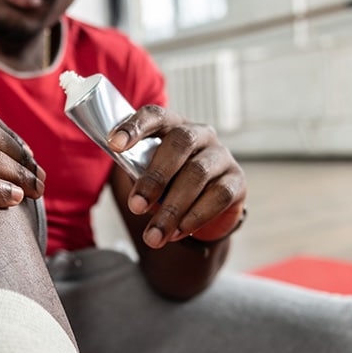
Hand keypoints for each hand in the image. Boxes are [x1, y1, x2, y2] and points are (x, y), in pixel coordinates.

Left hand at [107, 105, 245, 248]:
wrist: (204, 208)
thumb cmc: (168, 183)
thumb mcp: (148, 174)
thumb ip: (137, 172)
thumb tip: (132, 191)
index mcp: (172, 125)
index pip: (155, 116)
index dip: (134, 127)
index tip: (114, 144)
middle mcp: (200, 134)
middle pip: (179, 144)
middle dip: (154, 177)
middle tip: (136, 207)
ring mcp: (221, 155)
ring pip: (197, 175)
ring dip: (172, 208)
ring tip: (153, 236)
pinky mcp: (237, 180)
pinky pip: (218, 196)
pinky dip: (195, 216)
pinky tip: (177, 232)